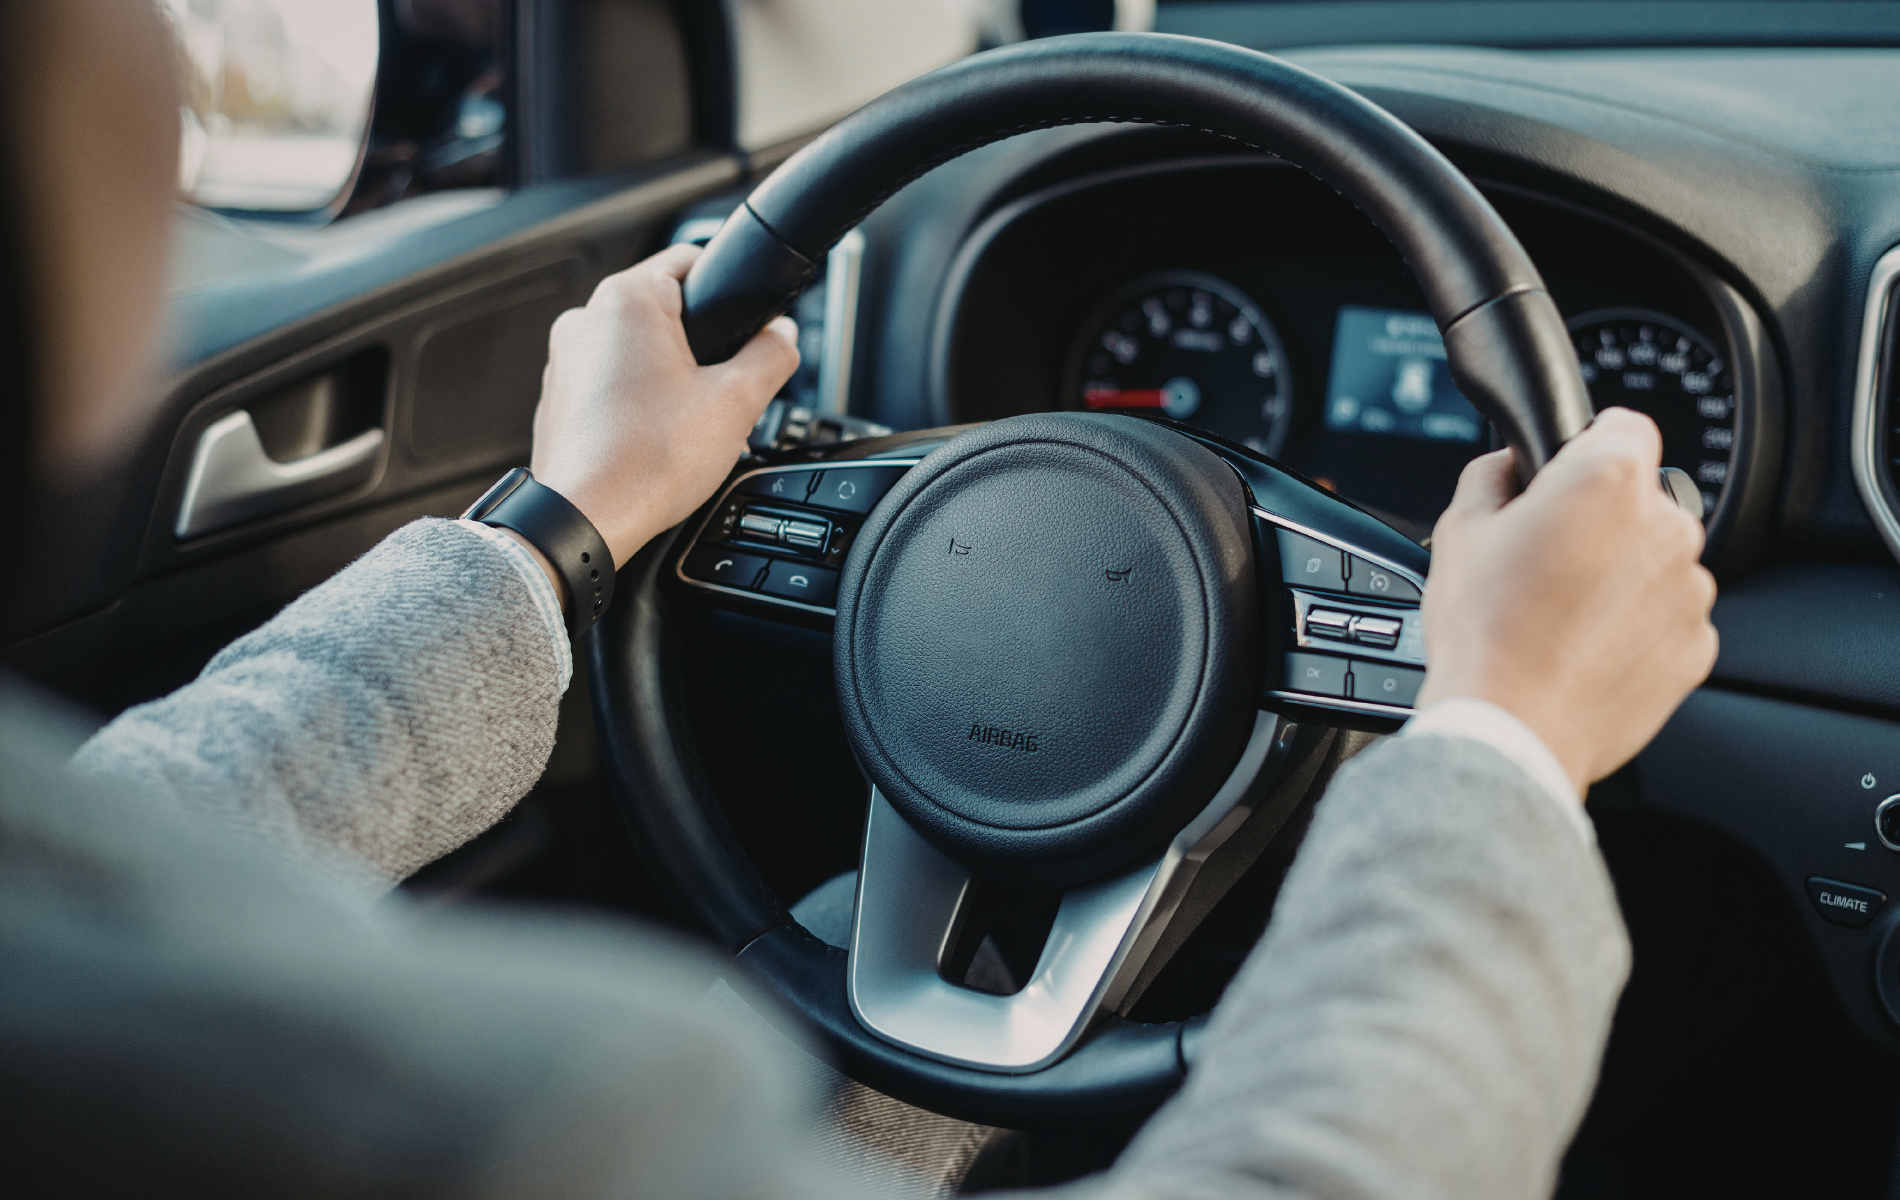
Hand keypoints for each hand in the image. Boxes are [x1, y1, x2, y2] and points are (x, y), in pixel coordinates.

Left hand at [530, 243, 799, 567]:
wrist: (586, 519)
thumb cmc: (647, 461)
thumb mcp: (737, 402)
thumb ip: (771, 355)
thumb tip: (783, 337)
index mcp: (628, 300)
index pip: (691, 260)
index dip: (729, 290)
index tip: (747, 322)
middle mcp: (586, 319)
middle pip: (665, 311)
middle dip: (702, 347)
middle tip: (725, 391)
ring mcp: (565, 360)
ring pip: (636, 351)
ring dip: (670, 378)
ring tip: (691, 425)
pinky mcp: (559, 399)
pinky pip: (610, 384)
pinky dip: (637, 403)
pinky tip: (658, 441)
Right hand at [1414, 408, 1717, 795]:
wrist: (1512, 728)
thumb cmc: (1486, 632)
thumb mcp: (1459, 528)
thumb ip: (1492, 475)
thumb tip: (1509, 465)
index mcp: (1608, 481)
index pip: (1623, 426)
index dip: (1584, 448)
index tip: (1562, 478)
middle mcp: (1665, 527)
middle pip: (1640, 500)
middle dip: (1600, 521)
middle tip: (1544, 561)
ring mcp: (1689, 590)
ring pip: (1656, 562)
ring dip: (1621, 577)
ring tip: (1560, 615)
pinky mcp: (1696, 646)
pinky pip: (1668, 619)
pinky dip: (1636, 628)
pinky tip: (1583, 649)